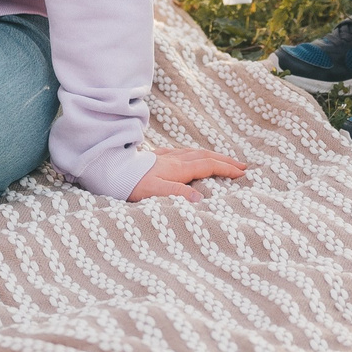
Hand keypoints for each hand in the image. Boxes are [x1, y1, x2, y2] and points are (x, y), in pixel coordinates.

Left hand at [127, 146, 247, 202]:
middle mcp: (173, 160)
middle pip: (204, 156)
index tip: (242, 173)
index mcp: (177, 169)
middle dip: (224, 160)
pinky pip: (178, 152)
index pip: (208, 166)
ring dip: (210, 155)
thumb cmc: (130, 185)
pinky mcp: (153, 157)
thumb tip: (200, 198)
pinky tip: (187, 155)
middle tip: (241, 164)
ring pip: (193, 152)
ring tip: (221, 159)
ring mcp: (163, 156)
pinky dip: (191, 154)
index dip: (226, 169)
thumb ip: (177, 194)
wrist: (109, 170)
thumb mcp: (154, 193)